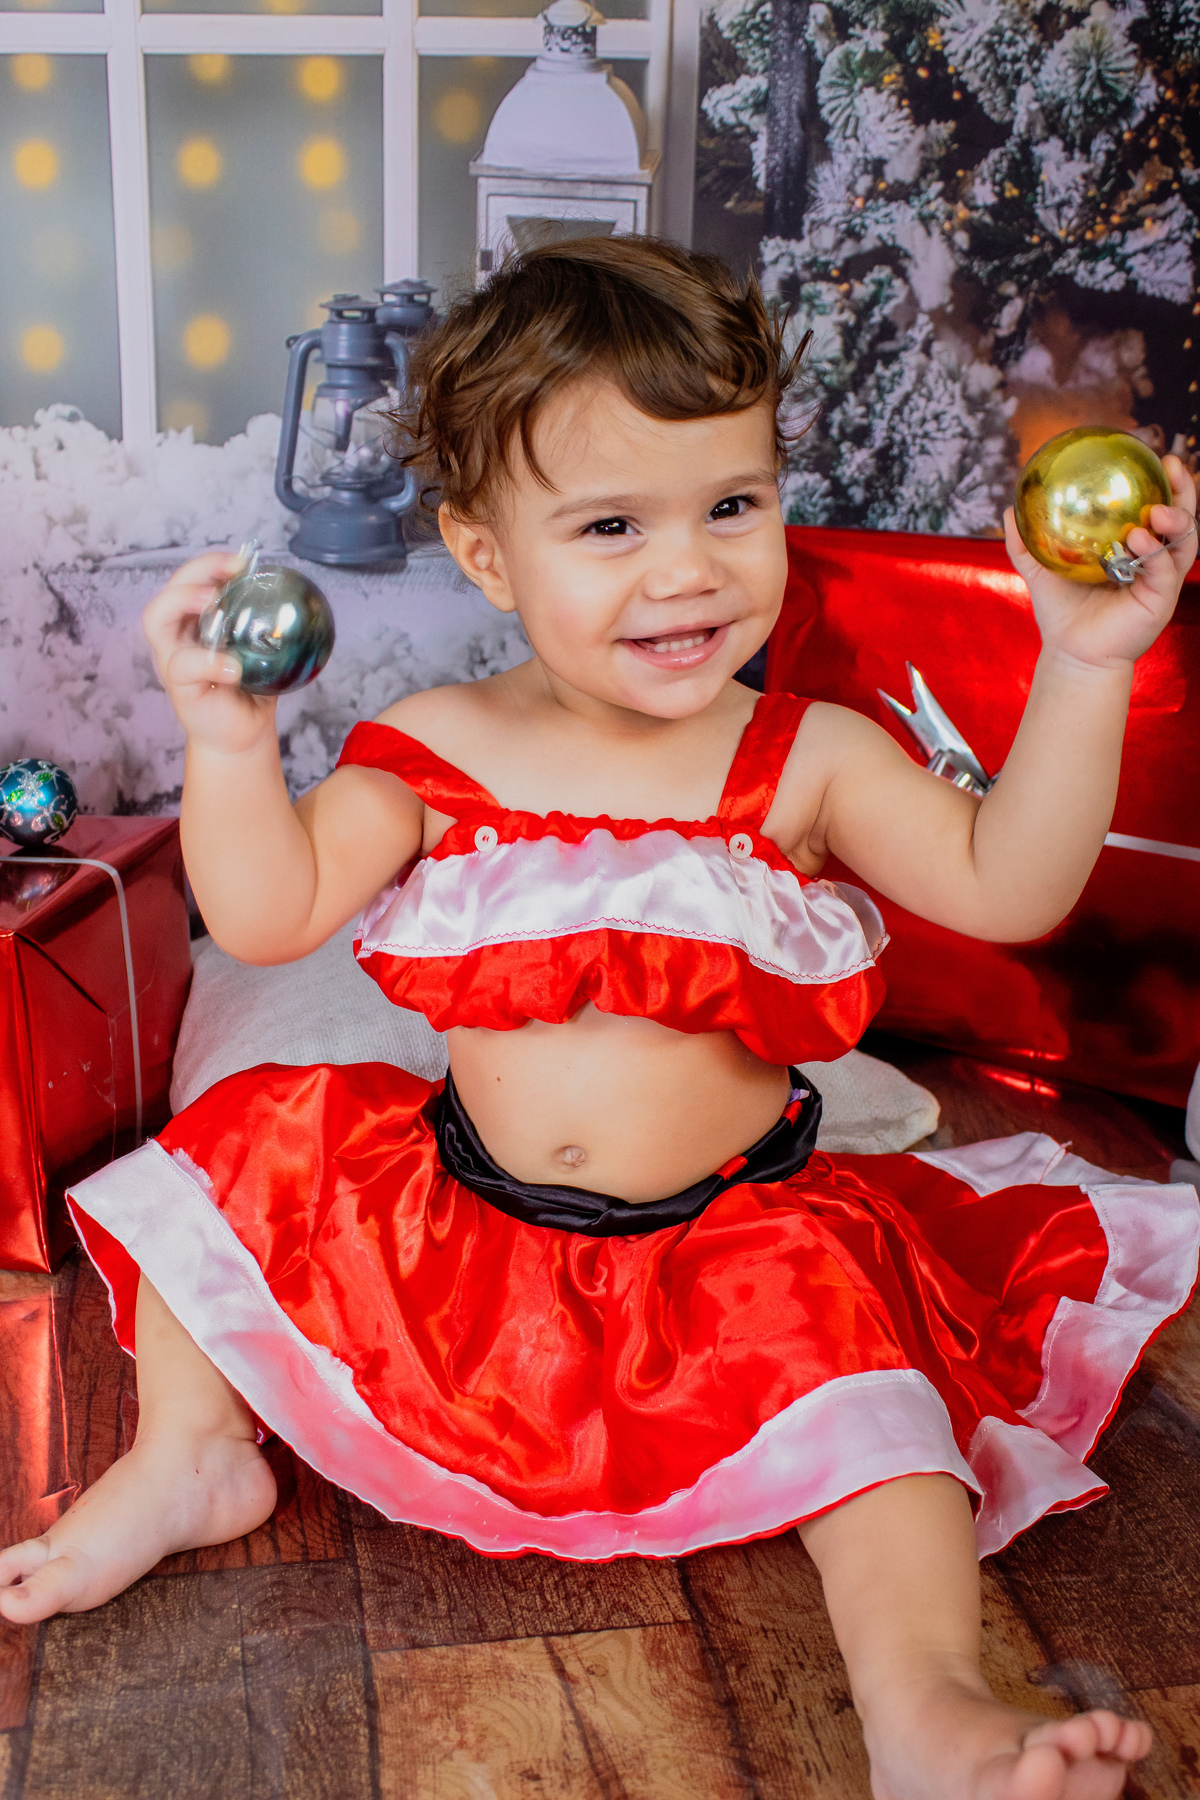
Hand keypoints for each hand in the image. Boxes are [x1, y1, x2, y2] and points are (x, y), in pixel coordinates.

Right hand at [142, 552, 278, 754]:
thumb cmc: (251, 688)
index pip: (189, 580)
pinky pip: (183, 666)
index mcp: (196, 621)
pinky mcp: (179, 686)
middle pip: (167, 588)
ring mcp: (173, 659)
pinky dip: (207, 661)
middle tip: (228, 573)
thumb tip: (301, 598)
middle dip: (194, 572)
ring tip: (212, 600)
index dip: (209, 563)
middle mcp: (178, 636)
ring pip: (156, 619)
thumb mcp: (263, 651)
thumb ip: (268, 626)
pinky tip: (232, 667)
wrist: (243, 732)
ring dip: (183, 601)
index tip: (243, 561)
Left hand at [1004, 453, 1196, 671]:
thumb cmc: (1061, 613)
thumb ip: (1025, 543)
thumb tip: (1009, 509)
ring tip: (1158, 509)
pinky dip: (1156, 553)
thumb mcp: (1040, 570)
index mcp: (1135, 547)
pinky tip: (1140, 540)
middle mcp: (1154, 560)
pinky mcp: (1162, 599)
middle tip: (1170, 465)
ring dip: (1177, 519)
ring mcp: (1161, 579)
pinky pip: (1166, 570)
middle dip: (1184, 489)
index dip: (1161, 482)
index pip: (1156, 506)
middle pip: (1181, 517)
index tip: (1153, 456)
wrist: (1071, 653)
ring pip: (1185, 542)